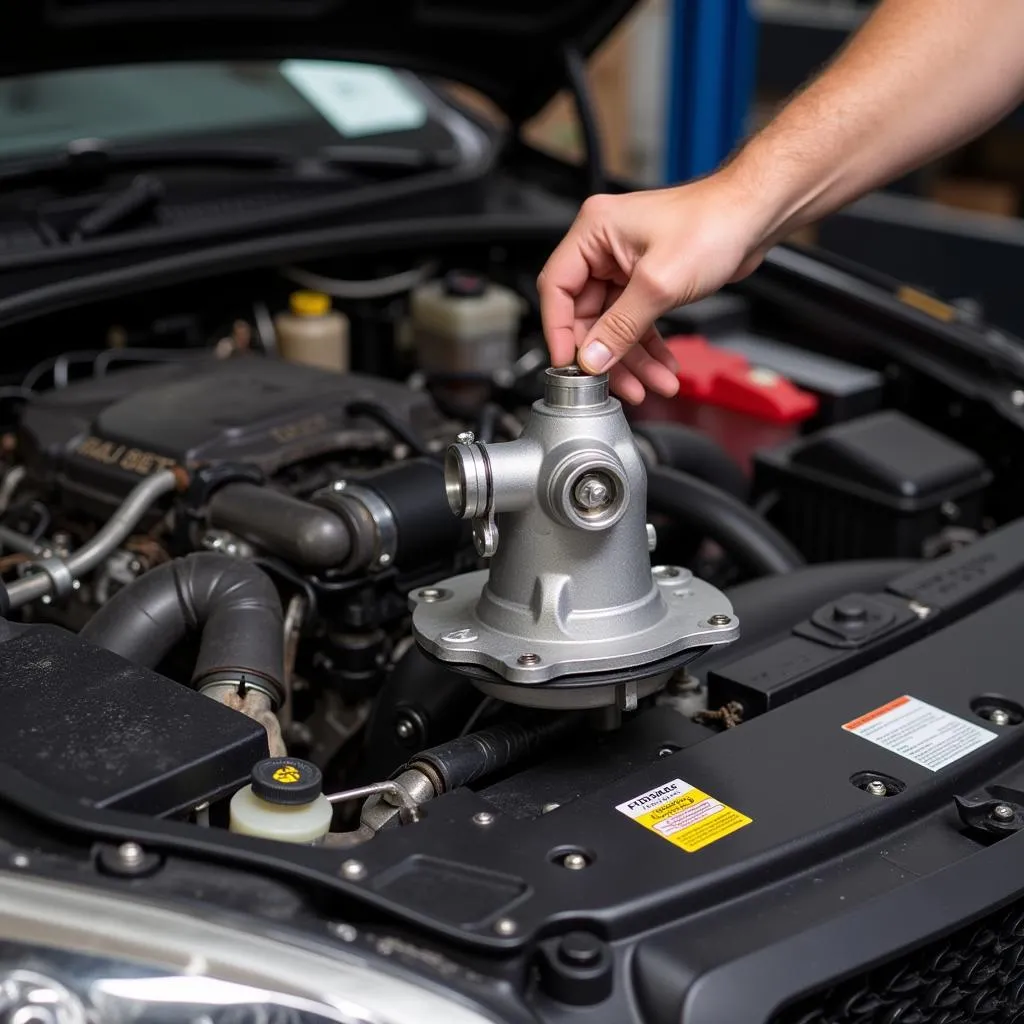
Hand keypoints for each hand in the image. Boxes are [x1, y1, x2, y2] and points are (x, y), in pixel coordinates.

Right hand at [537, 173, 768, 403]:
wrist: (756, 215)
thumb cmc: (714, 223)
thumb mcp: (659, 284)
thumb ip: (620, 326)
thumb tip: (593, 358)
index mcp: (594, 231)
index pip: (557, 288)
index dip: (560, 331)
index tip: (570, 365)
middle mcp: (604, 246)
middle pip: (587, 314)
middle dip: (608, 354)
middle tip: (620, 384)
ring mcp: (625, 264)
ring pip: (614, 324)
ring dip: (633, 358)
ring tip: (651, 384)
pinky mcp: (646, 279)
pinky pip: (636, 321)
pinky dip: (648, 346)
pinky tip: (661, 367)